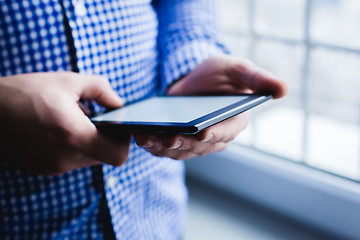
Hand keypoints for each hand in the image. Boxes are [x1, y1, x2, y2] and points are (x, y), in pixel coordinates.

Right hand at [0, 72, 130, 174]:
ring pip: (88, 159)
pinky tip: (60, 130)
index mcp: (74, 136)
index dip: (124, 141)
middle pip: (104, 156)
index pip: (118, 156)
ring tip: (74, 121)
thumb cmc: (25, 92)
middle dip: (106, 139)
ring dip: (90, 142)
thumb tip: (120, 103)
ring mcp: (53, 166)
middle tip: (96, 118)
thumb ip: (102, 90)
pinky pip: (71, 161)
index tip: (118, 126)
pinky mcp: (43, 168)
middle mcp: (65, 158)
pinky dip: (73, 147)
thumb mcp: (68, 81)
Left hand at [134, 55, 287, 158]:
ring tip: (147, 137)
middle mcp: (215, 137)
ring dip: (163, 147)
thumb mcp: (238, 69)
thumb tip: (283, 89)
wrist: (194, 79)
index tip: (202, 132)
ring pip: (179, 151)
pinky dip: (153, 145)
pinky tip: (140, 137)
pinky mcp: (177, 142)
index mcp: (233, 122)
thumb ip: (257, 78)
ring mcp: (194, 143)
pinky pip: (165, 149)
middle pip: (199, 147)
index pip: (225, 133)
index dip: (215, 133)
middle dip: (183, 142)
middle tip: (168, 136)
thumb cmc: (218, 73)